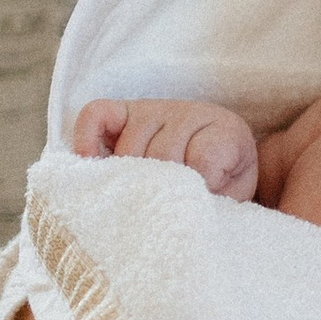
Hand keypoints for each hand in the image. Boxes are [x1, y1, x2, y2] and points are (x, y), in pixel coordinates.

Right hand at [68, 96, 259, 199]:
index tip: (200, 203)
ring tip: (137, 198)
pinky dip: (88, 139)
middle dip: (161, 189)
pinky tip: (91, 165)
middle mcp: (188, 112)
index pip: (204, 160)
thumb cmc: (220, 184)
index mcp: (226, 131)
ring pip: (131, 148)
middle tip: (162, 209)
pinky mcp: (123, 112)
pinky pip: (96, 115)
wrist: (217, 163)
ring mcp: (153, 110)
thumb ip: (220, 198)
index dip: (199, 188)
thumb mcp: (233, 196)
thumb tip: (189, 198)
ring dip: (130, 178)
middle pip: (162, 155)